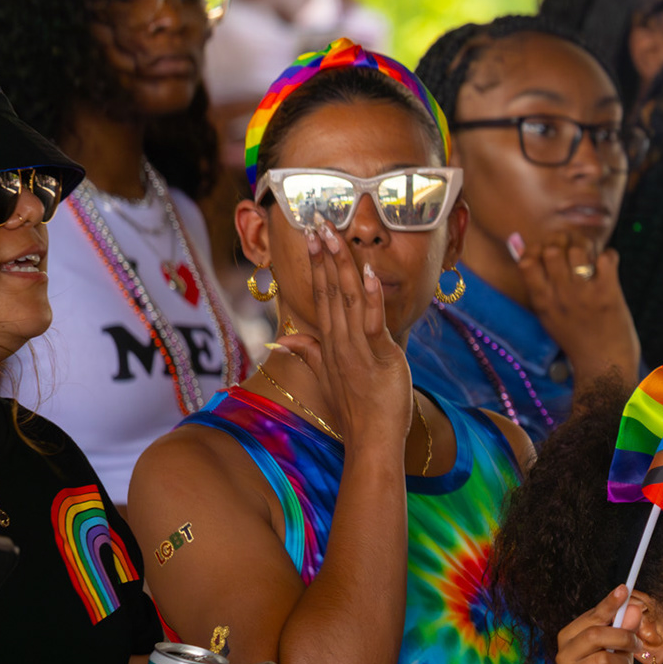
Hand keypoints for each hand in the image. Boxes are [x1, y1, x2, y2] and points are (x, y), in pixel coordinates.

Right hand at [275, 218, 414, 458]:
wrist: (371, 442)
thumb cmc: (355, 412)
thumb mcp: (328, 378)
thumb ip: (308, 354)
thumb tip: (282, 340)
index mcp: (330, 344)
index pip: (320, 296)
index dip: (316, 265)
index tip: (311, 236)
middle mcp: (339, 343)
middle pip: (329, 291)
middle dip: (323, 255)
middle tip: (317, 221)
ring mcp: (357, 350)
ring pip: (346, 300)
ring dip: (341, 266)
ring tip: (334, 235)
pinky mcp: (379, 358)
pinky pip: (372, 323)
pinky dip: (370, 297)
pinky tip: (368, 273)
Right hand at [514, 235, 640, 383]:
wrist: (604, 367)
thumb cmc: (576, 340)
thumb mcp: (548, 314)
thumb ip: (536, 282)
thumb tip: (518, 243)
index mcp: (542, 302)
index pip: (527, 261)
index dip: (538, 249)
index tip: (549, 253)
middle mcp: (560, 296)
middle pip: (552, 248)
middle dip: (563, 242)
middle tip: (574, 249)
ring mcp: (584, 294)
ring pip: (578, 249)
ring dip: (586, 247)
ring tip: (591, 258)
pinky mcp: (609, 294)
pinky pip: (606, 257)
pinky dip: (608, 257)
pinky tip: (607, 267)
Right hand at [555, 587, 641, 663]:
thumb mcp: (618, 647)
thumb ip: (624, 628)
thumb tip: (634, 608)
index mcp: (569, 637)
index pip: (591, 617)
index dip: (609, 604)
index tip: (624, 590)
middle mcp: (563, 655)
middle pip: (595, 636)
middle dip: (624, 637)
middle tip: (638, 643)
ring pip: (605, 661)